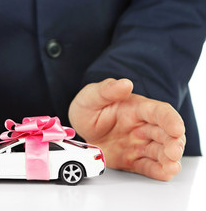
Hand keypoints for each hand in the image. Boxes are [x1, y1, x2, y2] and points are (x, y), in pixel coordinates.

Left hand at [69, 78, 185, 180]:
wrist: (80, 127)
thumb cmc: (88, 108)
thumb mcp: (91, 96)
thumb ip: (107, 90)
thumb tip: (125, 83)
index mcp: (136, 108)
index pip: (159, 112)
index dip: (170, 119)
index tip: (177, 128)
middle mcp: (142, 126)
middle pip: (165, 134)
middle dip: (173, 143)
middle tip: (173, 152)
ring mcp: (139, 144)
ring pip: (160, 152)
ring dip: (169, 159)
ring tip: (171, 166)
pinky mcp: (132, 160)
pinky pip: (148, 166)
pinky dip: (158, 171)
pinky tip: (164, 173)